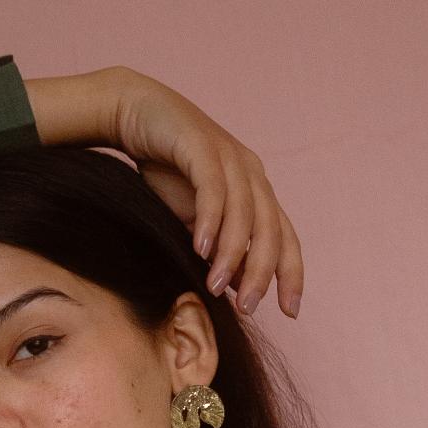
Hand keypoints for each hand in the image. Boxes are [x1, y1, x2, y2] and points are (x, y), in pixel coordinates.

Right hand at [104, 67, 304, 319]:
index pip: (284, 239)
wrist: (136, 116)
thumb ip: (217, 248)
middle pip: (270, 231)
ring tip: (214, 287)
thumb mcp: (196, 220)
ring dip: (231, 254)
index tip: (290, 312)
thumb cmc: (166, 171)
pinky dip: (210, 219)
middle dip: (261, 273)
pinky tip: (200, 247)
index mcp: (257, 192)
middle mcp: (251, 173)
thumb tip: (230, 288)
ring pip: (244, 213)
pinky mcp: (201, 144)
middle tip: (246, 308)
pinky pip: (212, 187)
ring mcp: (229, 156)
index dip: (291, 274)